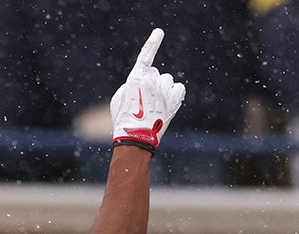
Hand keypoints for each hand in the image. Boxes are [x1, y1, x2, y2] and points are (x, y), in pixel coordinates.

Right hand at [110, 28, 185, 153]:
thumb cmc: (124, 118)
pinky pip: (179, 88)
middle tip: (145, 100)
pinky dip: (174, 94)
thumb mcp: (119, 98)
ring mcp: (164, 91)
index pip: (146, 56)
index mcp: (136, 78)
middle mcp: (152, 81)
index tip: (160, 32)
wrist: (136, 137)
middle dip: (151, 82)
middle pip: (156, 73)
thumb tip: (143, 82)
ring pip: (167, 80)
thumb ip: (131, 84)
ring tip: (155, 104)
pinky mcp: (174, 101)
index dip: (152, 43)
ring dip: (162, 88)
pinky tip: (167, 103)